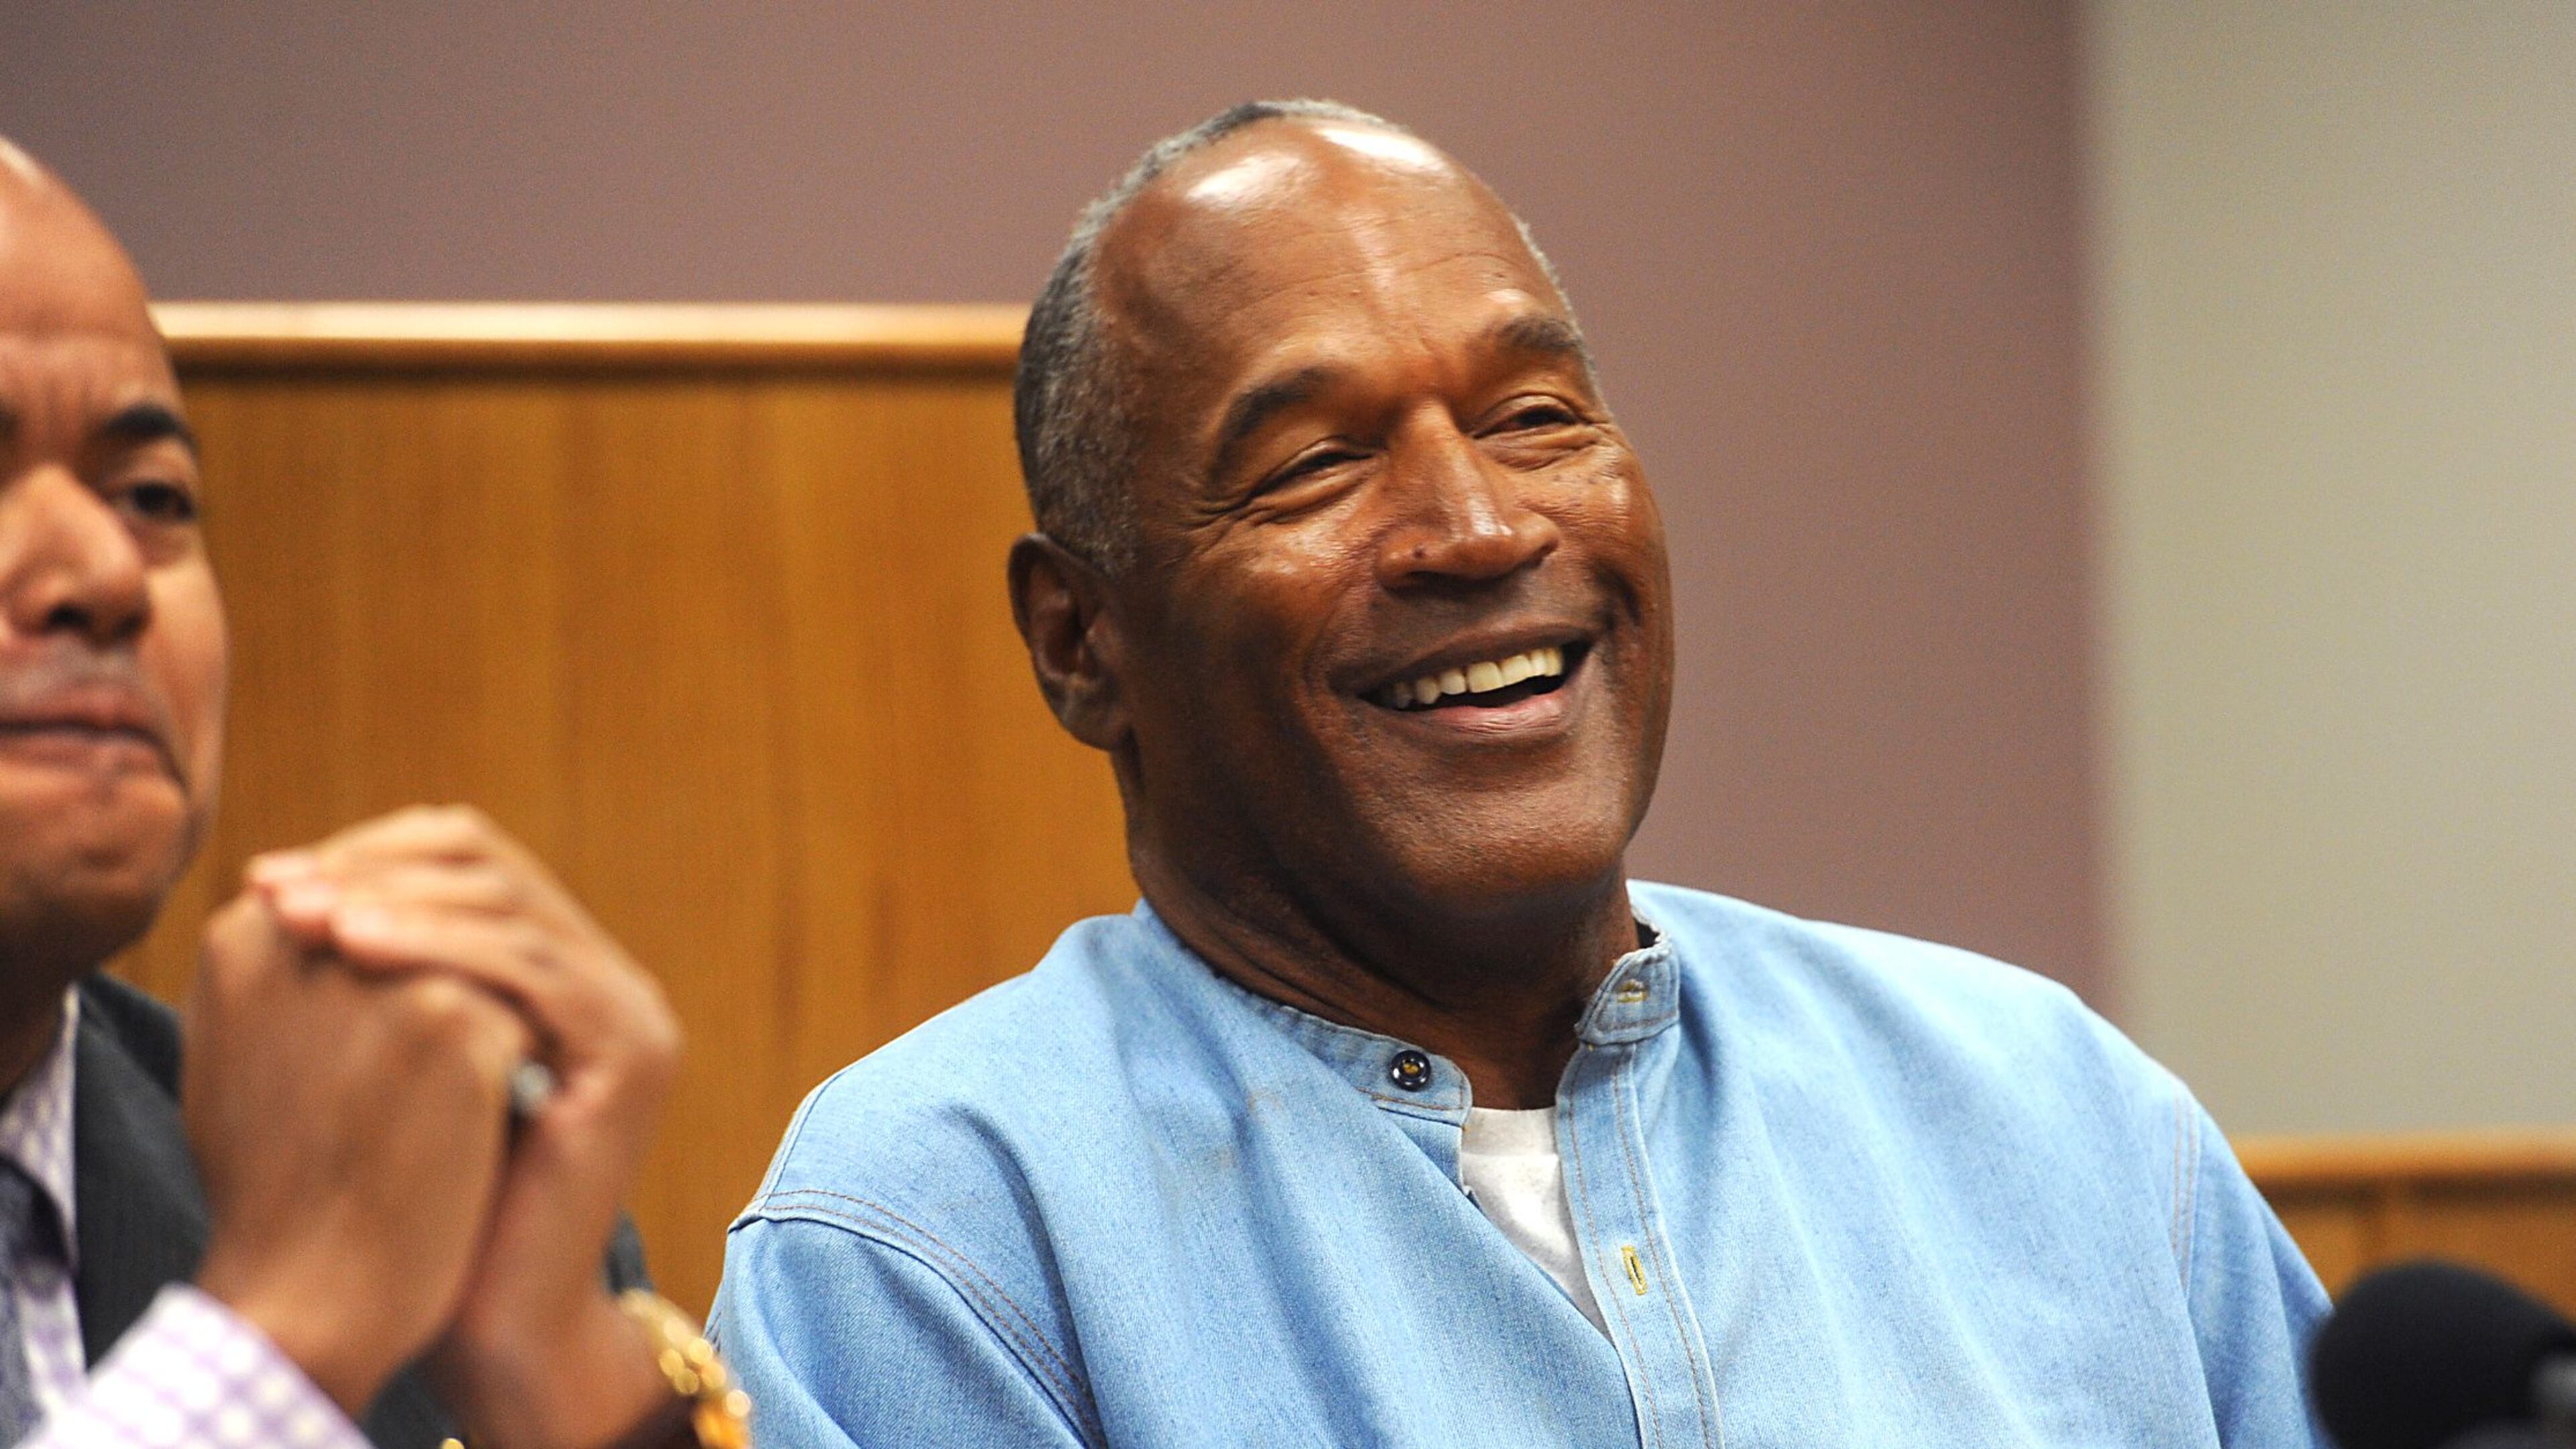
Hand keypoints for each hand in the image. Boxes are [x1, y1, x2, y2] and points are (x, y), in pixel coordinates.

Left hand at [252, 806, 683, 1448]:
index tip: (266, 879)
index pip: (477, 862)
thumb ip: (380, 972)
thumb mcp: (394, 1057)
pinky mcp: (634, 1057)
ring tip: (298, 914)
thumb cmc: (416, 1199)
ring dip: (395, 900)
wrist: (490, 1319)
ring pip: (512, 910)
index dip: (373, 853)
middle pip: (496, 868)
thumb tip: (285, 884)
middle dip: (374, 867)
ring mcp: (635, 1017)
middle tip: (272, 886)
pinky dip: (439, 945)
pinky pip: (535, 970)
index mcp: (564, 973)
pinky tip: (354, 949)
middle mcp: (613, 983)